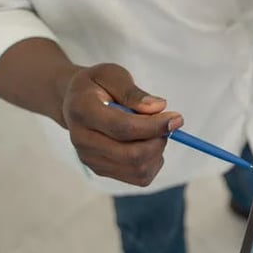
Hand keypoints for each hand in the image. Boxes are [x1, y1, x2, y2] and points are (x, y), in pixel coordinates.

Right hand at [61, 63, 182, 186]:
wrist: (75, 103)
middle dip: (159, 140)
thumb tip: (158, 108)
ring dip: (157, 152)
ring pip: (138, 169)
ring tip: (153, 132)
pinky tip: (148, 145)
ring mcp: (90, 159)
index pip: (123, 128)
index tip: (177, 118)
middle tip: (167, 124)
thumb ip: (134, 92)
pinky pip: (139, 177)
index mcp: (83, 111)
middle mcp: (81, 140)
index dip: (155, 126)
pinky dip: (153, 163)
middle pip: (132, 155)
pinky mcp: (100, 171)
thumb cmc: (98, 85)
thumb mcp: (113, 75)